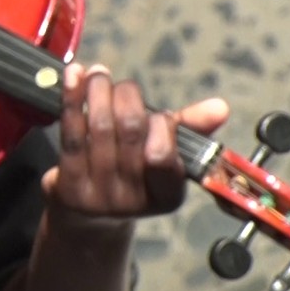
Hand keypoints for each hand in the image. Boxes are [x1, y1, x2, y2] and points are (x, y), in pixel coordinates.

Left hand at [42, 63, 229, 225]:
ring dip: (99, 92)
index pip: (164, 156)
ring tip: (98, 74)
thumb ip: (191, 129)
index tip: (159, 114)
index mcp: (166, 197)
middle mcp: (132, 202)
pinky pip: (70, 135)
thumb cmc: (134, 172)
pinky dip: (72, 99)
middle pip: (131, 132)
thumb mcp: (166, 154)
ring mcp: (97, 197)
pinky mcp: (68, 188)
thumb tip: (221, 107)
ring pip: (100, 128)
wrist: (88, 215)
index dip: (162, 126)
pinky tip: (74, 75)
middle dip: (128, 97)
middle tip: (122, 85)